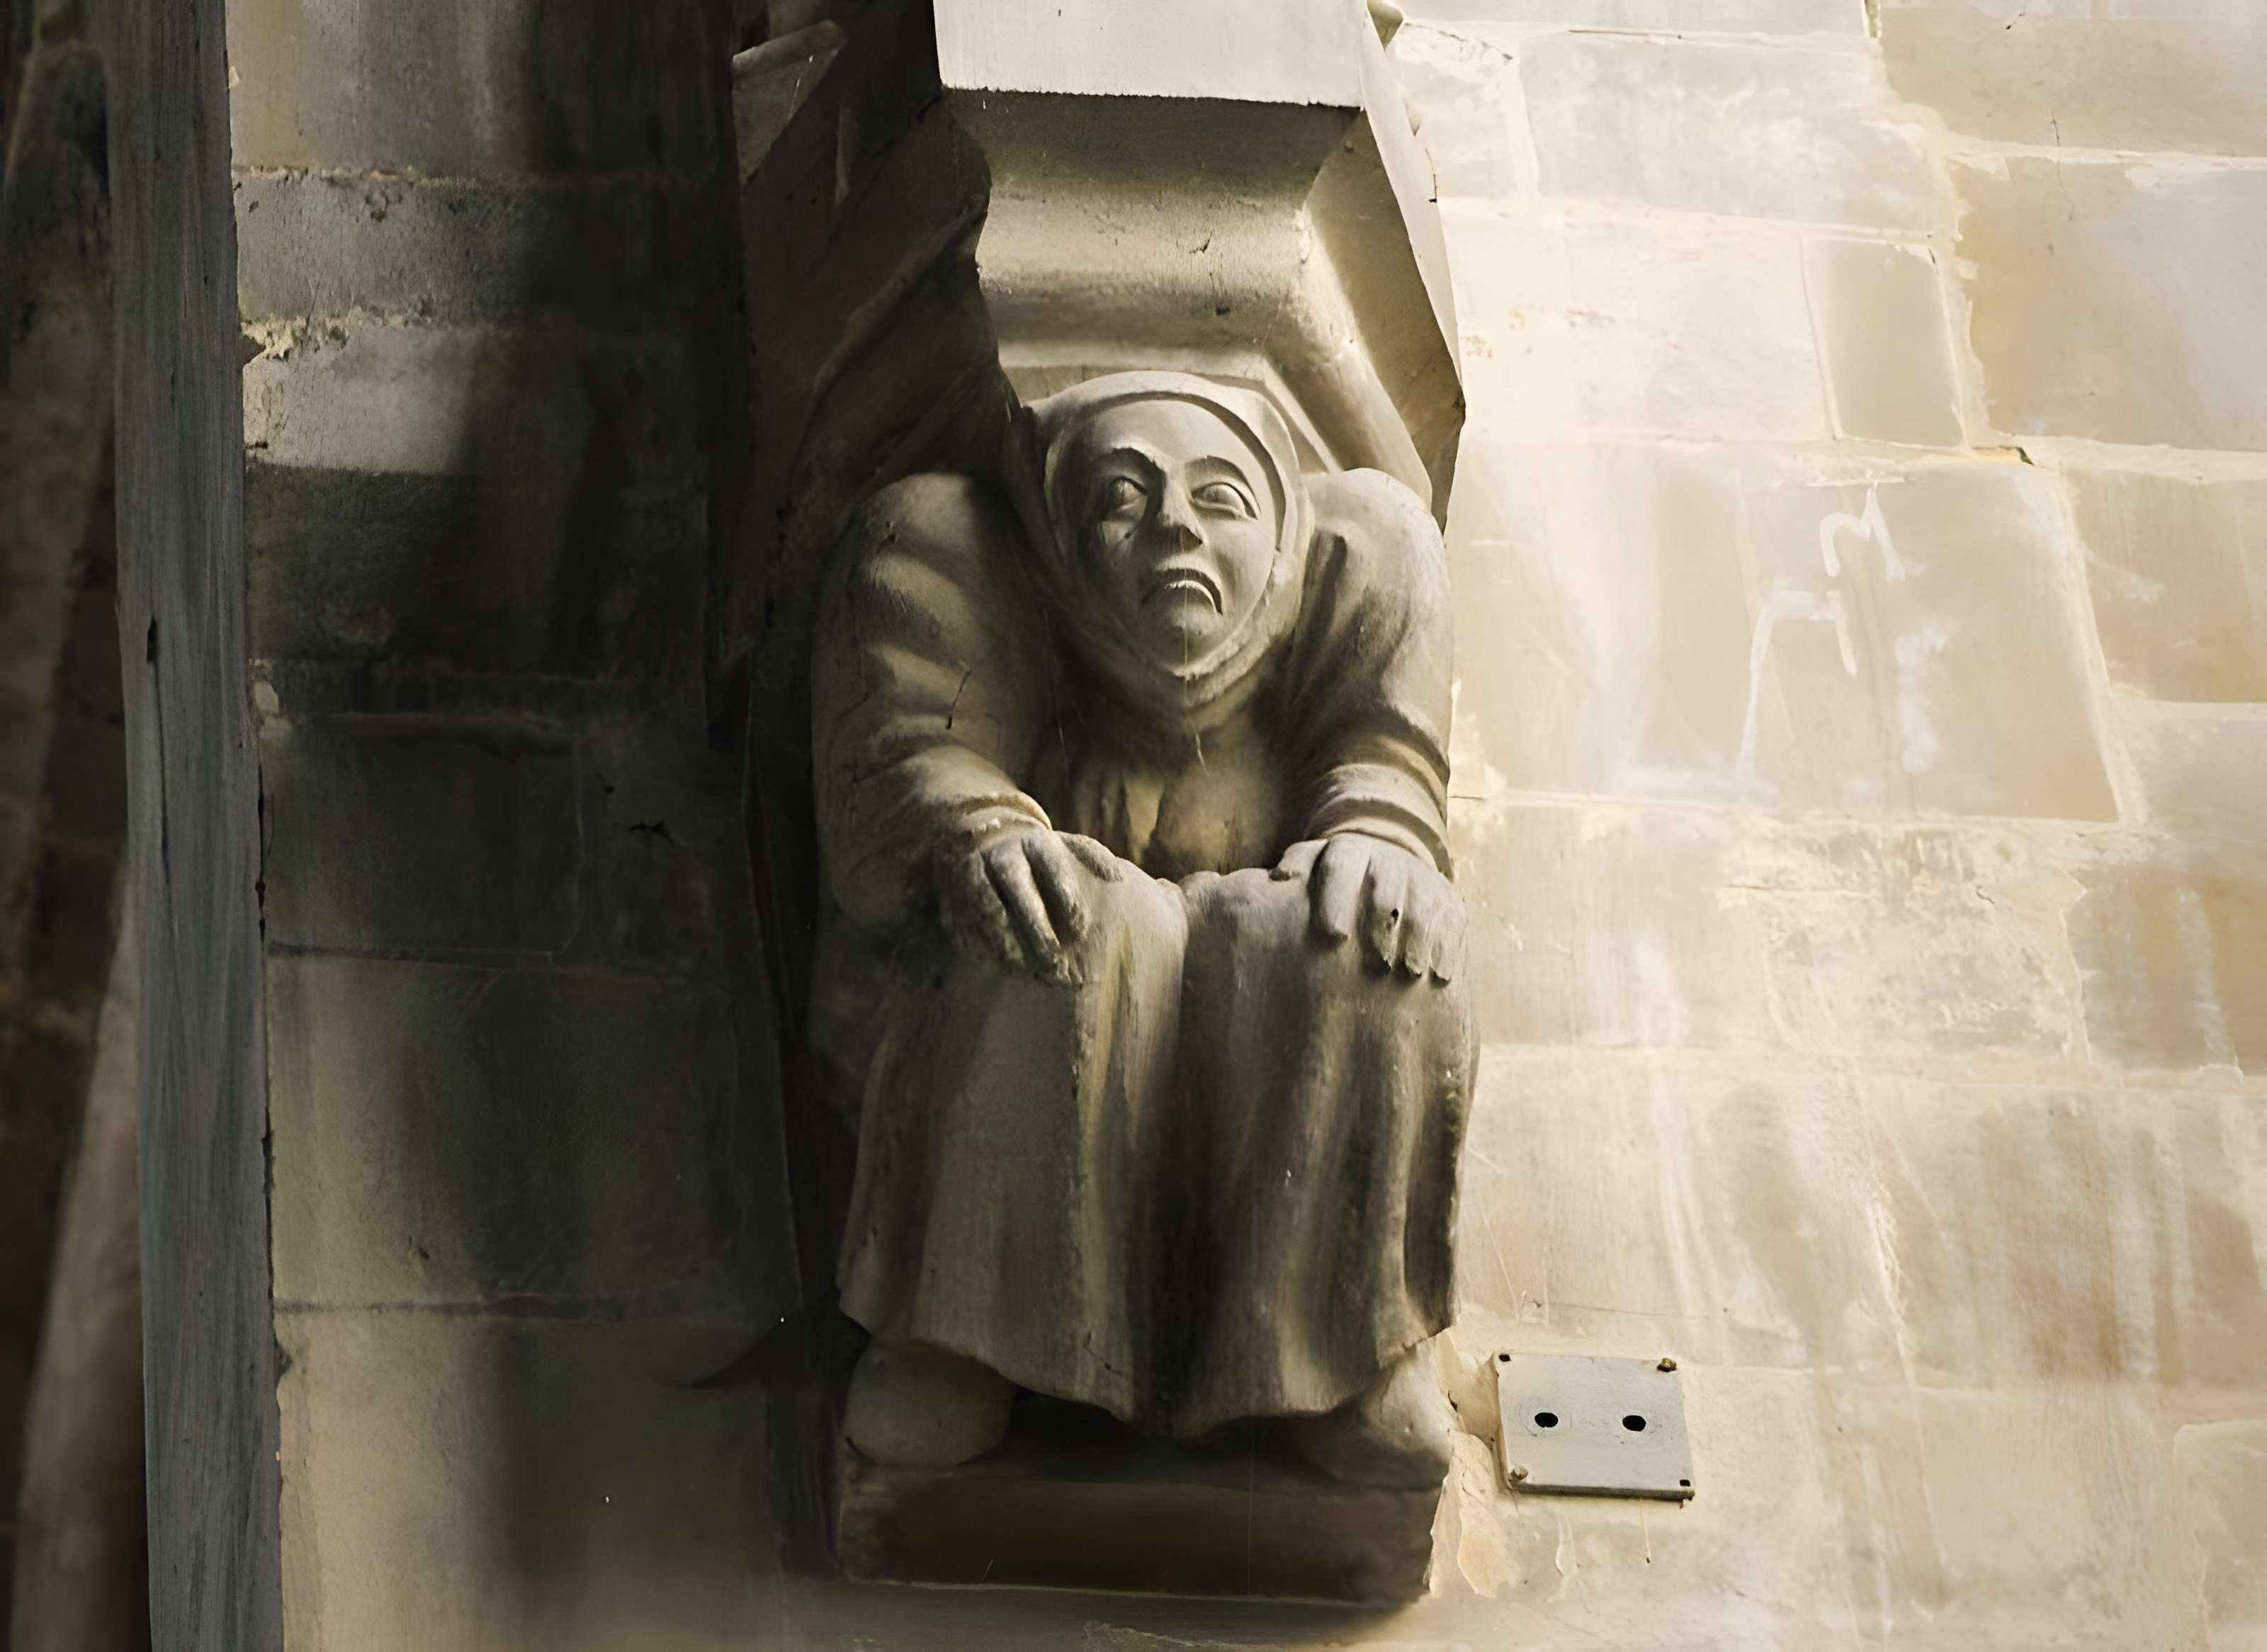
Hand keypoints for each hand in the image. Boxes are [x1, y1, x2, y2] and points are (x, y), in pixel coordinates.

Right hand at [936, 828, 1125, 983]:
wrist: (978, 833)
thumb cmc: (1034, 852)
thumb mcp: (1065, 845)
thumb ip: (1094, 858)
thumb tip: (1119, 877)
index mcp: (1034, 842)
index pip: (1051, 865)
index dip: (1065, 895)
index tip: (1080, 929)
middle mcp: (1001, 854)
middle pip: (1017, 888)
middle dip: (1035, 928)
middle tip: (1054, 964)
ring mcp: (972, 872)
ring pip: (986, 907)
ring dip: (1004, 941)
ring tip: (1023, 969)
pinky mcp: (951, 892)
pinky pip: (961, 920)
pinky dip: (977, 943)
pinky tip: (995, 964)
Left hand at [1272, 834, 1463, 982]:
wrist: (1385, 862)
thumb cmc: (1331, 882)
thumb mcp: (1312, 867)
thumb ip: (1297, 866)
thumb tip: (1279, 878)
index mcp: (1349, 850)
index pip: (1342, 863)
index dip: (1337, 897)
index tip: (1333, 935)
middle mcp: (1388, 860)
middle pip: (1385, 891)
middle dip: (1380, 926)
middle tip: (1376, 963)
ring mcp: (1421, 879)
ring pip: (1421, 907)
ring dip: (1416, 940)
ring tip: (1408, 974)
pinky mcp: (1448, 900)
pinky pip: (1451, 921)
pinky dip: (1446, 948)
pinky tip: (1439, 975)